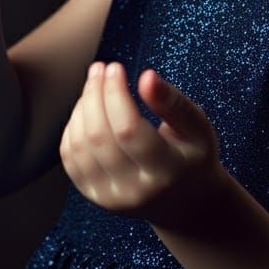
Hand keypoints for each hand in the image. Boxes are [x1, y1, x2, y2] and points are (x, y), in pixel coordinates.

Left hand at [60, 61, 224, 231]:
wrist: (184, 202)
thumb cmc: (193, 156)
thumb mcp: (197, 127)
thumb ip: (173, 102)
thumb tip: (146, 75)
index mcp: (165, 173)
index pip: (129, 130)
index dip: (116, 94)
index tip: (115, 66)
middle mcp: (134, 191)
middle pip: (99, 137)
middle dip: (95, 95)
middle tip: (100, 68)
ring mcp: (109, 198)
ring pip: (80, 146)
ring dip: (82, 107)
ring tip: (95, 82)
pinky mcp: (93, 196)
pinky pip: (70, 158)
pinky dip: (73, 126)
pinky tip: (87, 107)